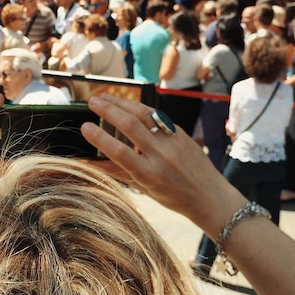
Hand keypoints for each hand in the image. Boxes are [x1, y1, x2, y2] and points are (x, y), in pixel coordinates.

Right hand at [81, 95, 244, 236]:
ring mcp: (173, 142)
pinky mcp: (181, 133)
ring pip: (144, 114)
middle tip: (91, 101)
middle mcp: (162, 156)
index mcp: (150, 176)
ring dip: (121, 103)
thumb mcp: (143, 189)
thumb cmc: (173, 197)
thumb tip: (89, 163)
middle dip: (108, 110)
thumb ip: (117, 173)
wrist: (209, 195)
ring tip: (104, 97)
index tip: (84, 127)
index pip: (120, 153)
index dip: (100, 139)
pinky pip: (157, 115)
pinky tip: (126, 104)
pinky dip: (138, 108)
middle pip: (130, 126)